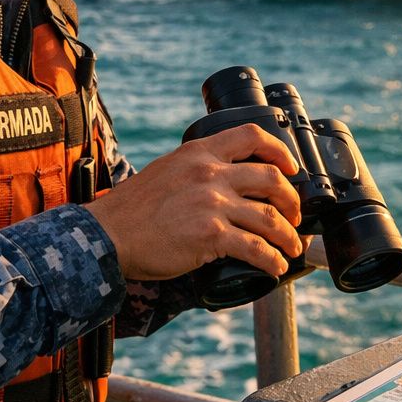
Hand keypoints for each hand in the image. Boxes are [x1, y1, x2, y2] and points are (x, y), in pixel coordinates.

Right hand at [84, 125, 302, 280]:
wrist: (106, 235)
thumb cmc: (132, 210)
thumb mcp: (167, 170)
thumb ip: (196, 170)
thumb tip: (222, 182)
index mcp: (199, 152)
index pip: (251, 135)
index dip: (280, 151)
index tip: (291, 168)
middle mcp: (209, 173)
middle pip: (271, 178)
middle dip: (291, 200)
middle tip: (294, 216)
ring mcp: (212, 204)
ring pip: (269, 217)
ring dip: (288, 236)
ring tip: (292, 247)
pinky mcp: (211, 235)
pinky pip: (255, 248)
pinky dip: (272, 259)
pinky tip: (276, 266)